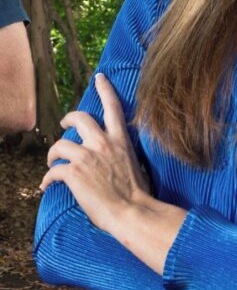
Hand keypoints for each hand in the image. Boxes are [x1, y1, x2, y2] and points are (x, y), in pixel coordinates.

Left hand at [40, 72, 150, 236]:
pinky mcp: (73, 173)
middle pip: (80, 118)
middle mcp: (103, 143)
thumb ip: (121, 156)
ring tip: (52, 162)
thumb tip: (115, 161)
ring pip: (61, 143)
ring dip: (53, 153)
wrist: (132, 212)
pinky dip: (47, 179)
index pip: (113, 107)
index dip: (105, 89)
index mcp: (120, 140)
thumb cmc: (138, 196)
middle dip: (68, 118)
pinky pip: (53, 170)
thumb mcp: (135, 165)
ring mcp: (87, 157)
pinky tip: (46, 186)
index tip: (99, 77)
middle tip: (63, 124)